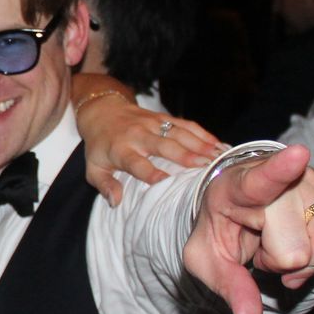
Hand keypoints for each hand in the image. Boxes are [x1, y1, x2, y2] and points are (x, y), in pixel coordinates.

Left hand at [76, 83, 222, 205]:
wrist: (102, 110)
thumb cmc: (100, 146)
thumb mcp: (94, 168)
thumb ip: (104, 186)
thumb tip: (116, 202)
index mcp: (121, 150)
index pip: (137, 163)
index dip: (151, 172)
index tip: (166, 182)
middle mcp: (139, 135)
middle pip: (165, 146)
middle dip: (186, 155)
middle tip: (206, 166)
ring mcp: (153, 124)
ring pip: (179, 134)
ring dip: (201, 145)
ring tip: (219, 157)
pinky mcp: (164, 117)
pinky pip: (186, 124)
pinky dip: (204, 134)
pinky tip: (220, 145)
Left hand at [185, 144, 313, 313]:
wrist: (232, 203)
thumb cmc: (220, 228)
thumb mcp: (207, 260)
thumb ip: (230, 288)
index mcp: (240, 187)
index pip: (263, 180)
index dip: (281, 170)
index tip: (298, 155)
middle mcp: (282, 178)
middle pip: (299, 245)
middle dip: (282, 262)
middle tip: (264, 250)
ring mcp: (313, 181)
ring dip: (310, 256)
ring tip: (286, 244)